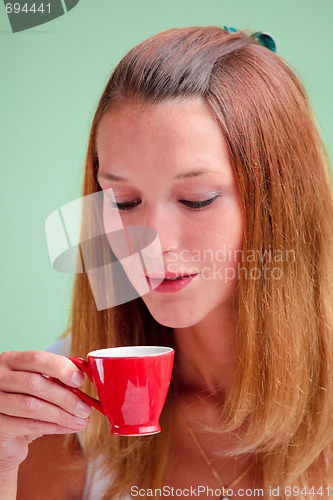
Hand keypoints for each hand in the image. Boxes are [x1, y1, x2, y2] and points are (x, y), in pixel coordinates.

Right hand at [0, 350, 91, 473]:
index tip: (80, 380)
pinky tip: (69, 427)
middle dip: (65, 396)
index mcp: (11, 361)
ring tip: (81, 420)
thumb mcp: (41, 386)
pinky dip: (53, 426)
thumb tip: (83, 375)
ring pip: (31, 405)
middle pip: (34, 383)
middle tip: (86, 408)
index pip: (37, 359)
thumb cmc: (27, 404)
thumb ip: (57, 378)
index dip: (61, 367)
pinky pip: (28, 425)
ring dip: (61, 414)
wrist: (7, 437)